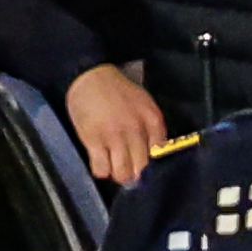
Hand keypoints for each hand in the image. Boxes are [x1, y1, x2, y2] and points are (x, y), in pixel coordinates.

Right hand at [66, 65, 166, 187]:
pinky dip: (101, 170)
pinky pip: (101, 169)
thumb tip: (153, 157)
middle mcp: (136, 130)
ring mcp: (114, 136)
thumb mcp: (144, 105)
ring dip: (117, 174)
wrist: (91, 76)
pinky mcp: (93, 139)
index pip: (160, 157)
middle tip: (127, 171)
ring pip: (122, 173)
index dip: (151, 167)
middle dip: (134, 175)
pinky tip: (100, 160)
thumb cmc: (118, 91)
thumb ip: (151, 129)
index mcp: (152, 120)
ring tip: (113, 166)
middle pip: (141, 169)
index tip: (144, 167)